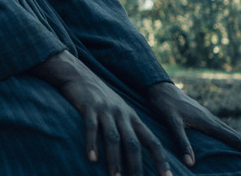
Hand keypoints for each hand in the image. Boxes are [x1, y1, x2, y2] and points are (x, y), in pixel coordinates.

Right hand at [31, 52, 172, 175]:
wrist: (79, 74)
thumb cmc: (100, 98)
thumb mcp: (119, 112)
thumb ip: (128, 130)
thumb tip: (134, 156)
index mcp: (133, 118)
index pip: (152, 142)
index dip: (161, 160)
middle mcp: (122, 114)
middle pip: (133, 143)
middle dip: (137, 166)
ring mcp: (106, 110)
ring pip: (113, 138)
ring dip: (115, 160)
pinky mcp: (88, 106)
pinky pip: (91, 127)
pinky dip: (92, 144)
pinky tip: (92, 159)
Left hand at [147, 81, 240, 169]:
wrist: (158, 86)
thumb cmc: (163, 103)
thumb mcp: (171, 122)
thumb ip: (182, 142)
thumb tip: (191, 164)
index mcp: (209, 122)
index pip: (236, 140)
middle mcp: (212, 120)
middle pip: (237, 138)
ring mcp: (207, 117)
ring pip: (230, 134)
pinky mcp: (201, 117)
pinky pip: (221, 131)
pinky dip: (229, 140)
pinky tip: (227, 146)